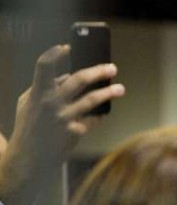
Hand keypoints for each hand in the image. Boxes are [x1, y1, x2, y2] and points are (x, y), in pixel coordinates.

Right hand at [0, 44, 124, 204]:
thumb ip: (45, 87)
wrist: (30, 158)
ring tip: (120, 89)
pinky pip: (93, 119)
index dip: (55, 53)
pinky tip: (104, 112)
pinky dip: (100, 115)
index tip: (68, 47)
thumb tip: (68, 75)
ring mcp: (64, 118)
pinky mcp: (75, 132)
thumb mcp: (28, 103)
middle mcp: (50, 103)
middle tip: (112, 68)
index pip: (43, 66)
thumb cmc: (30, 125)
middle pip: (78, 79)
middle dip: (98, 71)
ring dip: (109, 92)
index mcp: (37, 93)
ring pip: (93, 100)